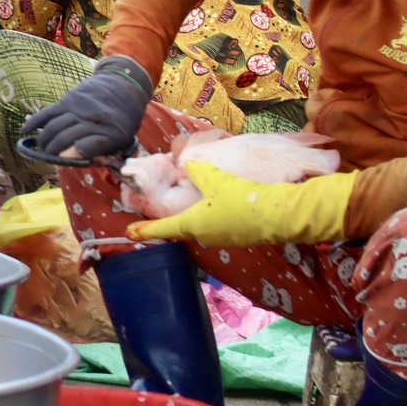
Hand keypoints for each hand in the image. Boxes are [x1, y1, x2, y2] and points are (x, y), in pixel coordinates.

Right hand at [21, 56, 155, 163]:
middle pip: (65, 138)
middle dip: (52, 152)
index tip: (62, 160)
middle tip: (47, 158)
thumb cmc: (123, 119)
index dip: (72, 156)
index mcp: (112, 133)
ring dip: (43, 141)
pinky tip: (26, 131)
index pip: (87, 147)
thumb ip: (102, 150)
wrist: (124, 86)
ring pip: (54, 127)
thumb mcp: (122, 138)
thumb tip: (75, 158)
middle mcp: (94, 120)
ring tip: (41, 149)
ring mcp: (79, 109)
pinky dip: (35, 122)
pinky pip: (48, 113)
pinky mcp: (68, 100)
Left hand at [127, 160, 356, 246]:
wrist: (277, 215)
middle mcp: (203, 235)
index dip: (145, 230)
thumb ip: (198, 171)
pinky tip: (222, 203)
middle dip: (174, 220)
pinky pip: (219, 225)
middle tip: (164, 211)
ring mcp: (221, 239)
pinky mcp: (237, 237)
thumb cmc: (240, 198)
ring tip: (198, 202)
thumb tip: (188, 166)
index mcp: (191, 224)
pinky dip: (215, 215)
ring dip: (197, 215)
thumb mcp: (214, 179)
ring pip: (202, 225)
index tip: (129, 233)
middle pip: (182, 227)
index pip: (162, 229)